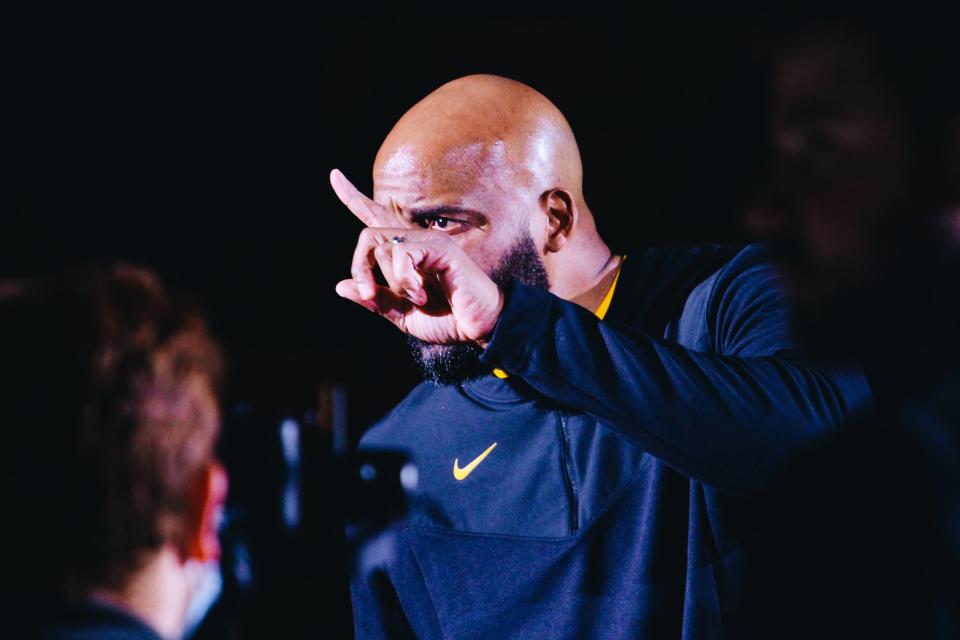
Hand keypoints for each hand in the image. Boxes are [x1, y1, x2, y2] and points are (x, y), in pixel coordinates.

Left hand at [331, 170, 503, 344]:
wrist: (480, 327)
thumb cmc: (448, 319)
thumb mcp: (402, 315)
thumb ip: (375, 300)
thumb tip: (341, 286)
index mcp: (404, 253)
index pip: (374, 217)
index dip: (352, 197)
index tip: (334, 175)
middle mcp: (414, 240)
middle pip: (368, 236)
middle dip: (359, 268)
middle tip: (371, 294)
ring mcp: (428, 240)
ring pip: (382, 246)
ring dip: (390, 281)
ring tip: (415, 299)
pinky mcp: (439, 246)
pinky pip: (402, 253)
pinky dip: (405, 280)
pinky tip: (421, 295)